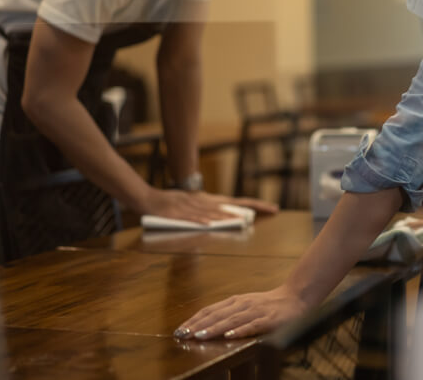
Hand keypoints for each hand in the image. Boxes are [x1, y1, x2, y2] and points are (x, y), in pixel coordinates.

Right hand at [141, 188, 277, 223]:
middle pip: (233, 205)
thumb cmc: (172, 203)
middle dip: (253, 208)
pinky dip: (201, 220)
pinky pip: (192, 218)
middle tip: (272, 209)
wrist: (149, 199)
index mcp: (210, 201)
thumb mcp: (194, 206)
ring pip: (214, 212)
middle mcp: (205, 202)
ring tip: (244, 220)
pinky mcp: (179, 213)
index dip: (255, 204)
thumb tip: (224, 220)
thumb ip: (209, 212)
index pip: (237, 202)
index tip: (273, 207)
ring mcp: (192, 207)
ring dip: (229, 216)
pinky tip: (209, 224)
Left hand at [174, 285, 307, 340]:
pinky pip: (253, 325)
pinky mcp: (269, 319)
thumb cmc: (268, 305)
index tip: (179, 330)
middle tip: (182, 335)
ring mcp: (256, 311)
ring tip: (199, 336)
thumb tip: (205, 325)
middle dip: (198, 325)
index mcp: (235, 301)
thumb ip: (229, 314)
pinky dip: (240, 330)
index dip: (194, 320)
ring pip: (231, 320)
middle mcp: (243, 304)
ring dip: (214, 328)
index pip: (210, 310)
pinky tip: (230, 336)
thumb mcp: (246, 306)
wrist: (296, 297)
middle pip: (217, 315)